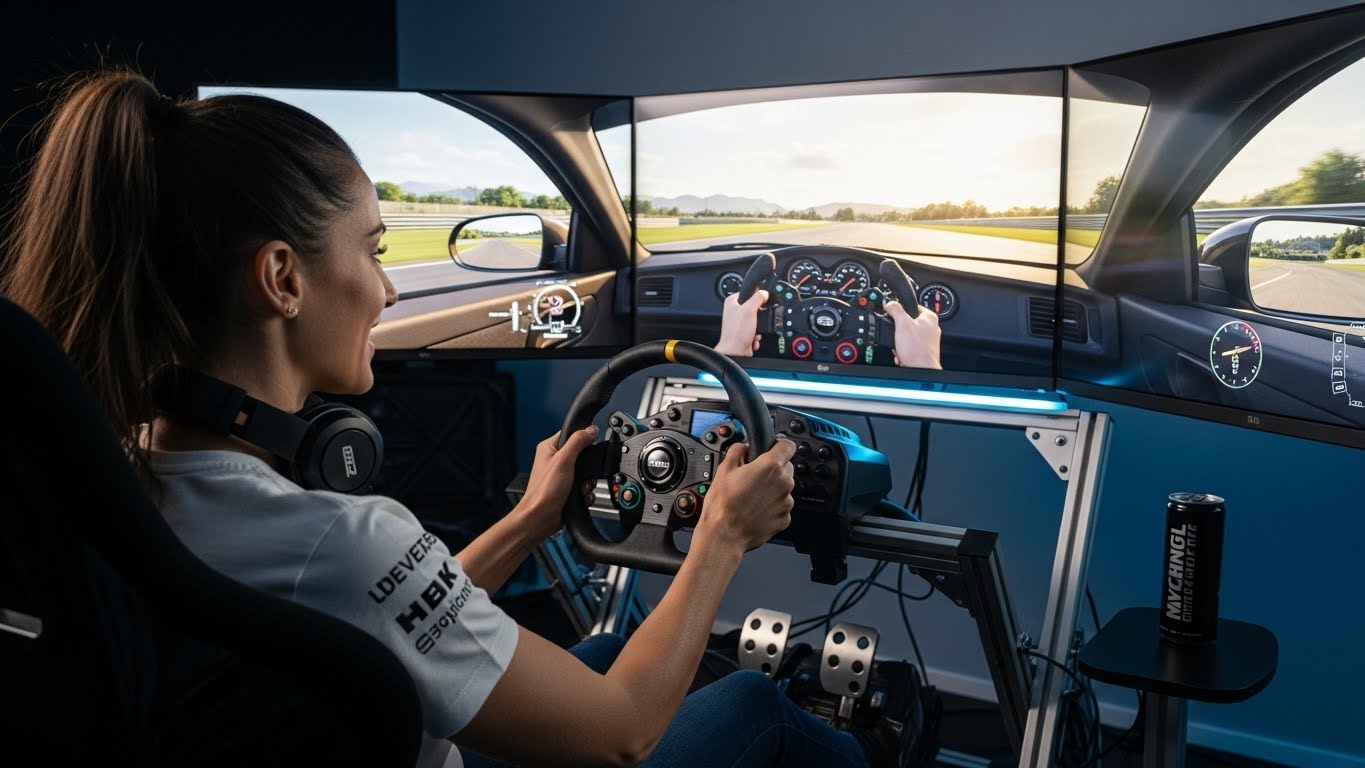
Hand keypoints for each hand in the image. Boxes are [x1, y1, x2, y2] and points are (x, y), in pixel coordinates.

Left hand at [517, 427, 597, 539]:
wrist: (541, 518)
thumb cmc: (544, 491)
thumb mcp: (563, 460)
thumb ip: (578, 441)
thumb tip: (591, 429)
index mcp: (549, 448)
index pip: (571, 434)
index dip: (583, 439)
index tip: (590, 445)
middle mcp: (554, 460)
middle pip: (582, 454)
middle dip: (587, 466)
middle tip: (582, 472)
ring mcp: (561, 476)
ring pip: (585, 472)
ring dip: (587, 482)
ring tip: (580, 488)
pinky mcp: (567, 489)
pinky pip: (584, 486)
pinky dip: (585, 493)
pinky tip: (580, 496)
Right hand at [694, 438, 795, 554]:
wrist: (724, 534)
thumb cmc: (723, 504)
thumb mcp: (724, 469)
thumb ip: (738, 450)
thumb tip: (743, 447)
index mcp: (770, 467)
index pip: (788, 445)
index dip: (779, 445)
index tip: (773, 448)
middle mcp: (784, 483)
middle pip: (786, 467)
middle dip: (772, 469)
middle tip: (754, 477)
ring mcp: (786, 503)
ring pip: (783, 488)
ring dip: (772, 490)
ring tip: (752, 497)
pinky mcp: (785, 519)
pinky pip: (781, 507)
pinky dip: (771, 507)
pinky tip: (755, 510)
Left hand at [714, 289, 767, 356]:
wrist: (735, 352)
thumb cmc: (737, 332)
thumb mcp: (750, 310)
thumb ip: (758, 298)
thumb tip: (764, 293)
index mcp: (731, 302)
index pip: (746, 292)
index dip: (755, 295)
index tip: (761, 300)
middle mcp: (734, 312)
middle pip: (753, 307)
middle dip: (759, 315)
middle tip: (758, 318)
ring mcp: (738, 323)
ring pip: (755, 320)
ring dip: (759, 327)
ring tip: (755, 330)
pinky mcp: (743, 333)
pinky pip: (755, 330)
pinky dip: (756, 335)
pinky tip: (752, 337)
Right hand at [885, 300, 941, 369]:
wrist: (921, 370)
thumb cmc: (917, 349)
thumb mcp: (902, 324)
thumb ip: (895, 309)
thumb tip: (890, 303)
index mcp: (929, 317)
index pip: (912, 306)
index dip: (901, 311)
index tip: (894, 316)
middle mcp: (932, 327)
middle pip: (908, 323)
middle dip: (899, 331)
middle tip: (897, 336)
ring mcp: (929, 340)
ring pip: (908, 336)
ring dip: (900, 342)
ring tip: (900, 347)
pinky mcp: (925, 350)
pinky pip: (910, 347)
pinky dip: (904, 350)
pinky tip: (902, 354)